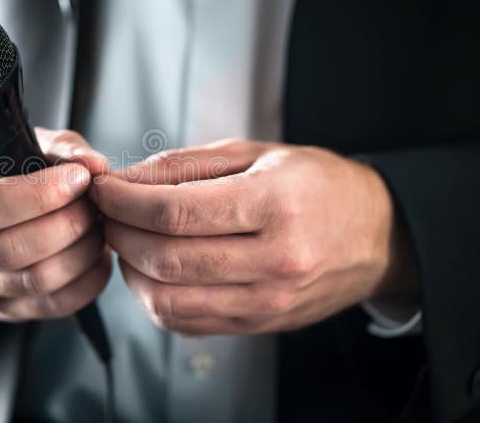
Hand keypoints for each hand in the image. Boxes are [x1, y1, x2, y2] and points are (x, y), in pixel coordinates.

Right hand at [0, 128, 111, 322]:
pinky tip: (96, 258)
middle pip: (7, 251)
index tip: (79, 179)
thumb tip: (94, 166)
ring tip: (98, 229)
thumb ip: (60, 149)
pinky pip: (47, 306)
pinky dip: (83, 283)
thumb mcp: (18, 143)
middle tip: (94, 206)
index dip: (39, 195)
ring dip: (79, 254)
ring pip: (31, 282)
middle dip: (65, 226)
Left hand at [91, 139, 417, 334]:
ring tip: (127, 240)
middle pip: (165, 258)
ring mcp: (268, 301)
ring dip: (130, 270)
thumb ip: (184, 166)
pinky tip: (152, 270)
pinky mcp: (259, 325)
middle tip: (107, 212)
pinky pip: (186, 323)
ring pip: (168, 300)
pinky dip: (154, 298)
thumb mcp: (256, 153)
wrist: (377, 235)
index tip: (103, 189)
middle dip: (119, 233)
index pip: (174, 212)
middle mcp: (275, 260)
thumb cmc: (317, 186)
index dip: (124, 201)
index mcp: (275, 204)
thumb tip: (124, 180)